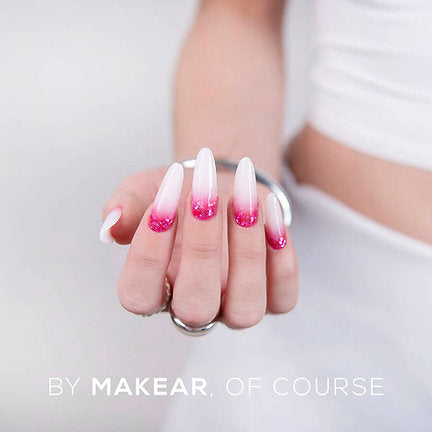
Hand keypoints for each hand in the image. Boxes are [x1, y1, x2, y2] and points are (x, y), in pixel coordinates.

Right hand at [100, 148, 297, 328]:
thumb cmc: (181, 191)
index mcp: (155, 289)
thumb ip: (125, 206)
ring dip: (247, 251)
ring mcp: (235, 307)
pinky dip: (282, 257)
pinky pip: (283, 299)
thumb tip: (111, 226)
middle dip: (201, 247)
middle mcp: (195, 306)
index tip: (163, 200)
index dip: (148, 251)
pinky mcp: (273, 299)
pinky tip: (270, 210)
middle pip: (195, 306)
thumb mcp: (146, 189)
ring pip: (245, 310)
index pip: (139, 294)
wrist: (222, 185)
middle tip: (205, 194)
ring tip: (244, 197)